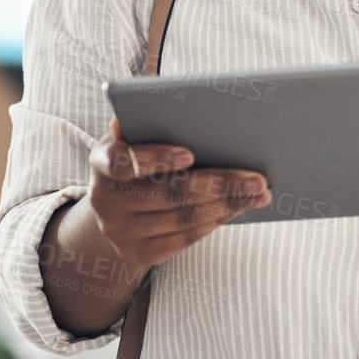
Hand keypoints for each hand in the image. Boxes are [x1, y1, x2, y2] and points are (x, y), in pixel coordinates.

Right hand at [86, 119, 271, 265]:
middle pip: (169, 193)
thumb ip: (145, 123)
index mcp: (101, 160)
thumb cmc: (134, 158)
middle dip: (219, 184)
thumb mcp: (132, 137)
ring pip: (182, 218)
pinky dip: (213, 223)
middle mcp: (104, 199)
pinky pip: (182, 239)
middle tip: (256, 178)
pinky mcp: (135, 254)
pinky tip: (236, 209)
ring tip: (258, 194)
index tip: (190, 155)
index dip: (156, 158)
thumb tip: (168, 105)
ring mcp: (118, 231)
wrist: (112, 205)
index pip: (124, 161)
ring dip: (227, 205)